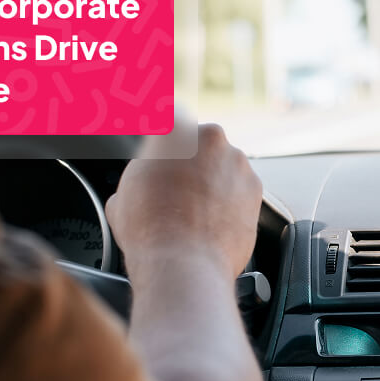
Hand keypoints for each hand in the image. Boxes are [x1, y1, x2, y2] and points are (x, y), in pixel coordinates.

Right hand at [106, 124, 262, 280]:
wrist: (184, 263)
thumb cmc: (149, 228)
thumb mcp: (122, 193)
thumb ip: (139, 174)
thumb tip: (143, 183)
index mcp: (175, 129)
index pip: (169, 117)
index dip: (165, 136)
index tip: (162, 148)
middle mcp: (212, 138)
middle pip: (201, 144)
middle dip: (191, 162)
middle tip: (175, 190)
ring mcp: (238, 163)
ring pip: (224, 167)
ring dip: (213, 182)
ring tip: (194, 212)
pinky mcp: (257, 189)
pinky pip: (240, 190)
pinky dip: (230, 202)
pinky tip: (213, 222)